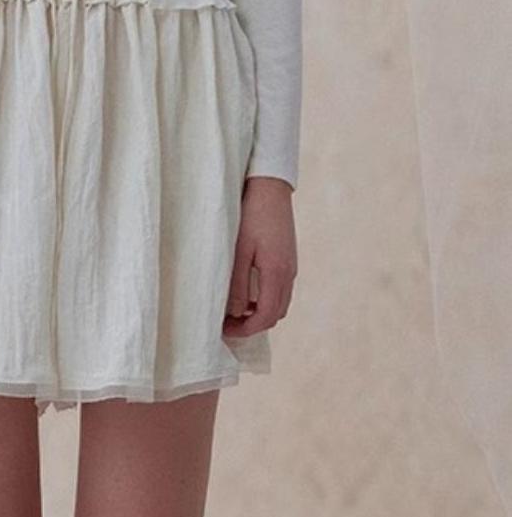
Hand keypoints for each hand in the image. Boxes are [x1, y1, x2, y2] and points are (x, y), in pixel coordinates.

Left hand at [223, 176, 296, 338]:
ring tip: (234, 310)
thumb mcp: (238, 251)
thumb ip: (236, 285)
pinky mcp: (288, 259)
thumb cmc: (251, 215)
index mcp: (277, 273)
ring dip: (258, 313)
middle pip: (274, 315)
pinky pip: (279, 290)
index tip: (225, 330)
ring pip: (279, 304)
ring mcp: (291, 266)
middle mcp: (289, 273)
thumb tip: (234, 313)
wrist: (270, 186)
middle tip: (227, 323)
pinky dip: (264, 299)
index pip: (265, 317)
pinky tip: (246, 292)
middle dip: (252, 325)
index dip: (245, 329)